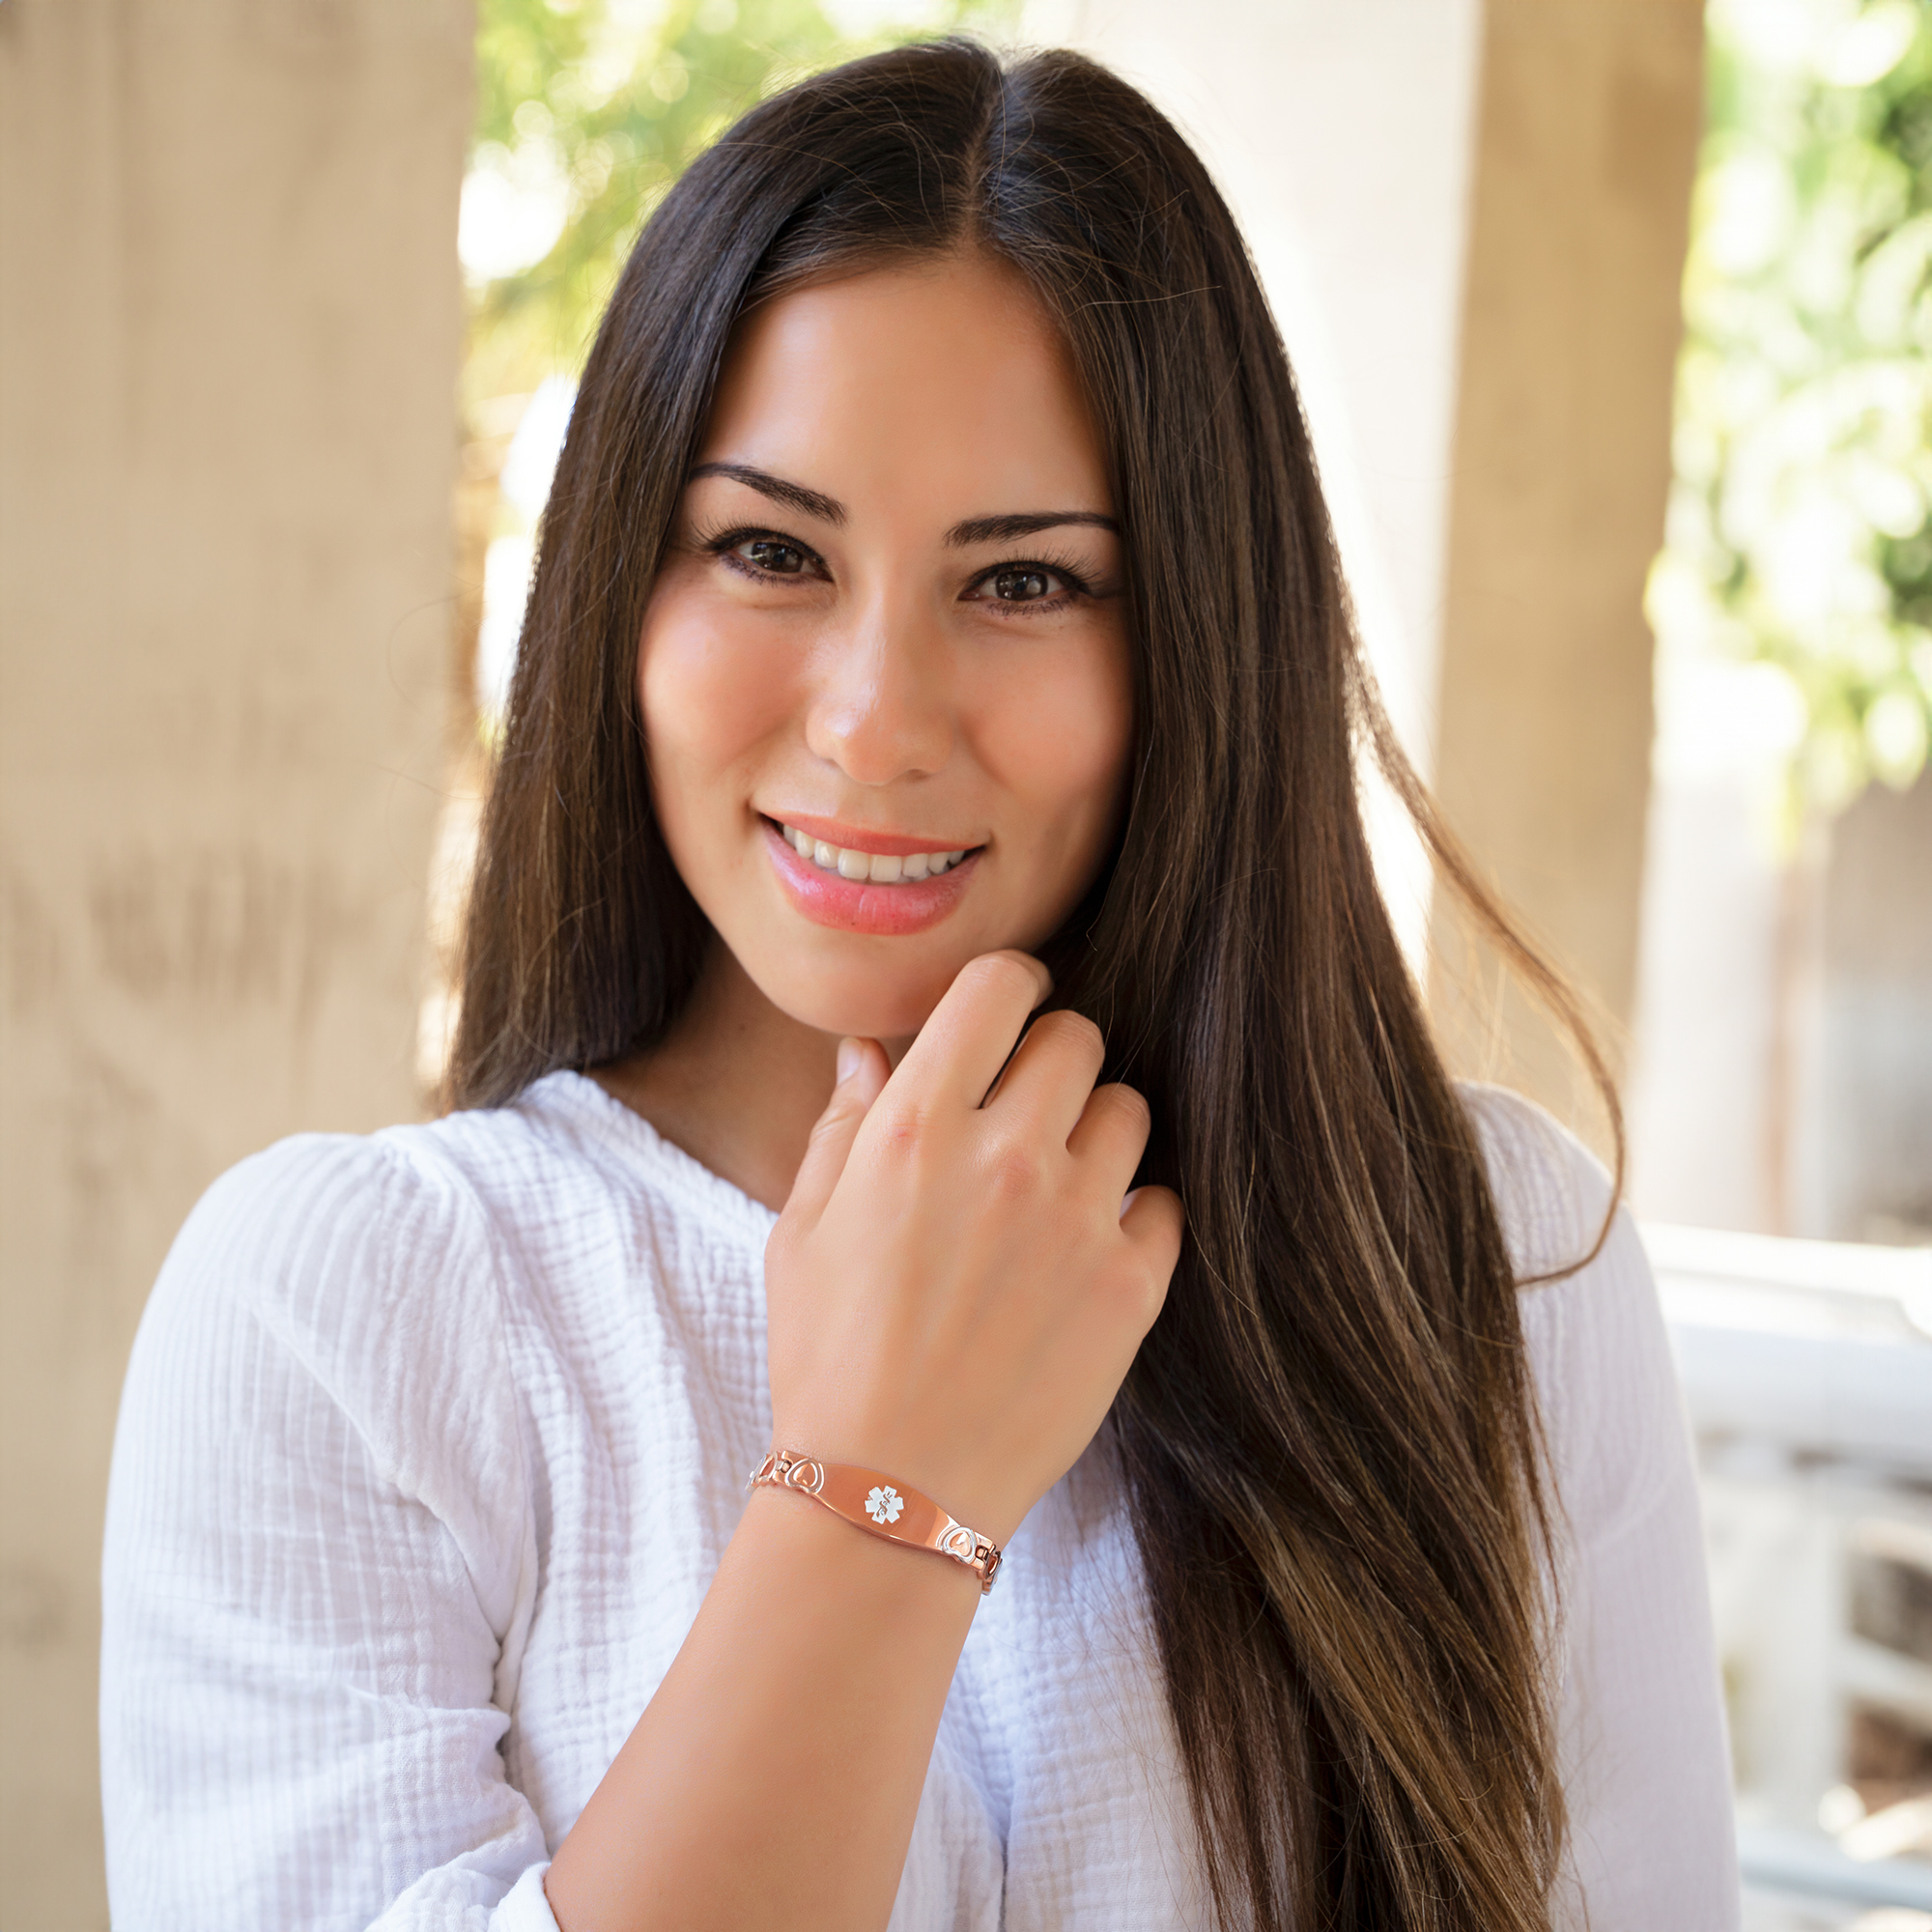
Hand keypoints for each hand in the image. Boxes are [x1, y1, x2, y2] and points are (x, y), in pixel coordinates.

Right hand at [764, 950, 1183, 1545]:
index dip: (1010, 987)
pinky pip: (1164, 1202)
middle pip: (1077, 1038)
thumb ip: (844, 1126)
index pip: (999, 987)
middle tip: (1026, 1112)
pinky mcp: (1129, 1288)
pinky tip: (1090, 1251)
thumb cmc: (829, 1359)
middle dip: (1051, 1060)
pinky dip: (1134, 1214)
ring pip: (1129, 1110)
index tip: (1009, 1014)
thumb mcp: (802, 1231)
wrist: (888, 1492)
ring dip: (1096, 1133)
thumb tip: (869, 1050)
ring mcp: (1077, 1221)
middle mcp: (1005, 1156)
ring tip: (1058, 1187)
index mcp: (917, 1128)